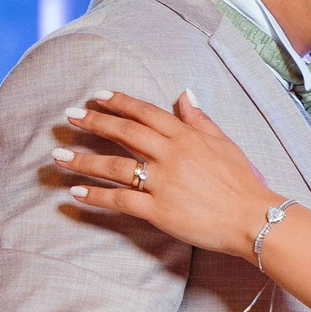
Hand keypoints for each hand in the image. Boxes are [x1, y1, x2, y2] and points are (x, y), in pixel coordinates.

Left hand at [60, 90, 284, 259]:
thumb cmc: (242, 181)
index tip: (97, 97)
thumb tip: (184, 94)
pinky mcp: (159, 211)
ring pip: (115, 166)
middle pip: (124, 133)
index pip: (145, 113)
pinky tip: (77, 192)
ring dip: (83, 160)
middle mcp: (171, 155)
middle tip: (69, 117)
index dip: (119, 102)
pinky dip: (97, 196)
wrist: (252, 218)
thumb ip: (199, 119)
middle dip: (93, 123)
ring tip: (58, 156)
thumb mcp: (223, 142)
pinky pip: (121, 200)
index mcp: (186, 136)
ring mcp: (163, 183)